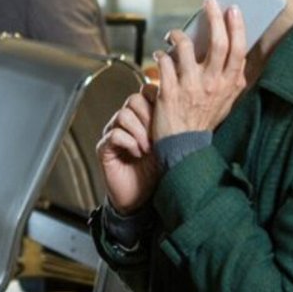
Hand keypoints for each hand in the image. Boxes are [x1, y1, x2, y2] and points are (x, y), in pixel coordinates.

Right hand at [96, 83, 162, 213]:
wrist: (141, 199)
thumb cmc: (156, 172)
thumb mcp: (170, 145)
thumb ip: (173, 125)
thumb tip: (187, 106)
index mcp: (142, 116)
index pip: (146, 92)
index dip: (157, 100)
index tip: (169, 116)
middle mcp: (126, 122)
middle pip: (134, 100)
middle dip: (149, 116)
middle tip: (158, 135)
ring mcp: (113, 133)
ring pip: (123, 115)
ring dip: (139, 131)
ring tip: (149, 148)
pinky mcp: (104, 149)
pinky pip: (114, 135)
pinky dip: (129, 143)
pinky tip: (138, 154)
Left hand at [151, 0, 247, 138]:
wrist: (183, 147)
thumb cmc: (204, 120)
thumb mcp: (227, 101)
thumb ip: (234, 80)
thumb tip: (238, 55)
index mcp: (229, 85)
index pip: (238, 50)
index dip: (237, 27)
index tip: (232, 9)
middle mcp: (212, 85)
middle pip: (218, 43)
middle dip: (214, 18)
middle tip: (209, 3)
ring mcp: (190, 87)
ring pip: (186, 47)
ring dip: (178, 35)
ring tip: (174, 35)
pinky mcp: (168, 91)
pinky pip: (164, 62)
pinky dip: (161, 54)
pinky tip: (160, 54)